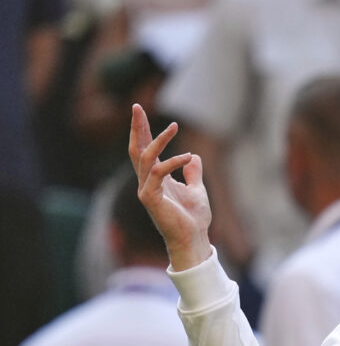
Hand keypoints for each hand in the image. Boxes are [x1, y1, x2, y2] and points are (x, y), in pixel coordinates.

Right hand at [128, 103, 212, 269]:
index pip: (146, 149)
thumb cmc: (194, 219)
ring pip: (145, 157)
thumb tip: (194, 157)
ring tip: (174, 126)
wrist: (194, 239)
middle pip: (136, 149)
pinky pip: (157, 172)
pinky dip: (172, 162)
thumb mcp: (197, 190)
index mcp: (157, 178)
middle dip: (137, 127)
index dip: (143, 131)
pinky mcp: (150, 198)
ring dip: (159, 140)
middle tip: (136, 106)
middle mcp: (147, 182)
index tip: (141, 111)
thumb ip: (193, 173)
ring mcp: (146, 189)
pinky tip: (188, 156)